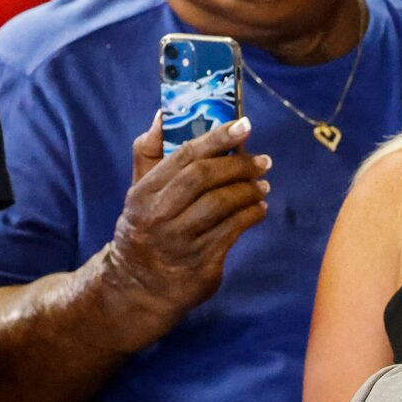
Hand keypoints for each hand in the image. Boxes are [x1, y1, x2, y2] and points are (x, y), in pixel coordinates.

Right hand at [93, 114, 270, 342]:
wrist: (139, 288)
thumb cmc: (146, 229)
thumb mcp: (139, 192)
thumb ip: (149, 152)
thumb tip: (164, 114)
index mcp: (144, 193)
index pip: (185, 156)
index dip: (218, 137)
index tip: (245, 125)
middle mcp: (159, 215)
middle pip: (204, 178)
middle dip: (238, 165)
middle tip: (262, 161)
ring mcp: (180, 241)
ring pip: (222, 205)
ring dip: (249, 191)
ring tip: (263, 186)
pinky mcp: (201, 263)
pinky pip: (233, 231)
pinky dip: (251, 215)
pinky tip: (259, 209)